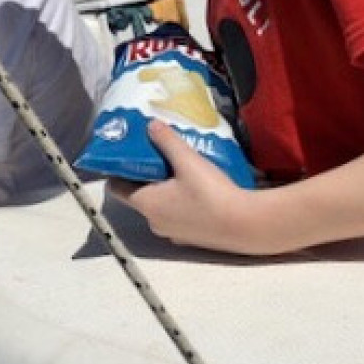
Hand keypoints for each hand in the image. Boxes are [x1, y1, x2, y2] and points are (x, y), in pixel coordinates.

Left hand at [107, 120, 267, 254]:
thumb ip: (167, 141)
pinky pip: (178, 216)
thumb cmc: (211, 193)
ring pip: (160, 207)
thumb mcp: (187, 160)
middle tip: (155, 155)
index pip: (117, 189)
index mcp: (146, 204)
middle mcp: (154, 222)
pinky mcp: (192, 238)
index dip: (118, 171)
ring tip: (177, 169)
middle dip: (145, 177)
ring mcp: (173, 233)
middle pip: (139, 196)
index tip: (125, 154)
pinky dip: (180, 202)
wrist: (247, 226)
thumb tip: (150, 125)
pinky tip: (196, 188)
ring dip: (164, 190)